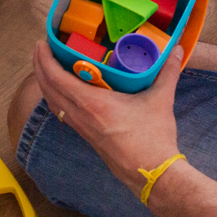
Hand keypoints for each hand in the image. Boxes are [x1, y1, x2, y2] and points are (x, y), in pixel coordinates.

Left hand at [32, 40, 183, 195]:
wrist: (152, 173)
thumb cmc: (153, 137)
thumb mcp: (161, 99)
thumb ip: (168, 72)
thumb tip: (177, 51)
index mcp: (91, 103)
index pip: (56, 77)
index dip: (45, 59)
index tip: (42, 43)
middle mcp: (80, 114)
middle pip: (47, 87)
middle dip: (39, 66)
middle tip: (40, 48)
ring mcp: (80, 127)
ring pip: (52, 101)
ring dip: (45, 82)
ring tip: (47, 66)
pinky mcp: (85, 135)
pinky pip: (61, 113)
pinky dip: (55, 98)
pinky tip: (61, 93)